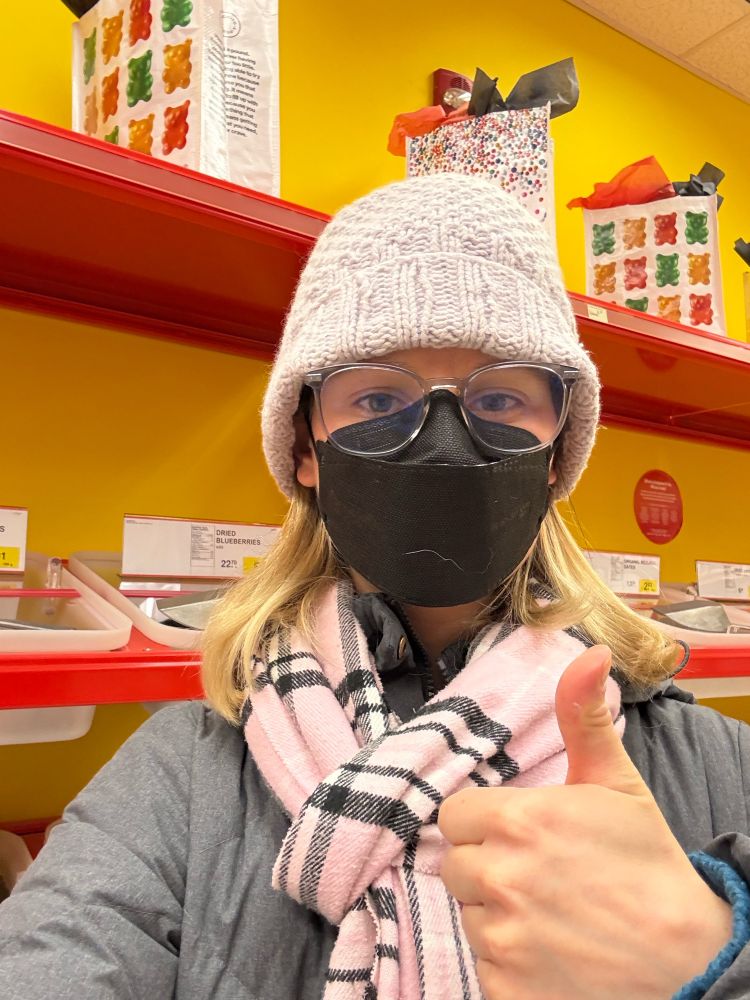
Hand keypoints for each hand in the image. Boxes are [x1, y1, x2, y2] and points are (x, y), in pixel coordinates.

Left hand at [439, 645, 732, 999]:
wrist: (689, 959)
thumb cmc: (648, 865)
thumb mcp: (616, 783)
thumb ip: (583, 716)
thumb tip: (590, 653)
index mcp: (518, 821)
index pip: (456, 816)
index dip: (485, 823)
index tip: (520, 833)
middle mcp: (500, 878)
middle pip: (455, 864)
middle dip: (486, 865)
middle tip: (539, 874)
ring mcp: (502, 940)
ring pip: (468, 914)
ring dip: (497, 914)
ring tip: (550, 914)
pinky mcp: (507, 991)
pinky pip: (483, 967)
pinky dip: (508, 964)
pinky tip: (550, 953)